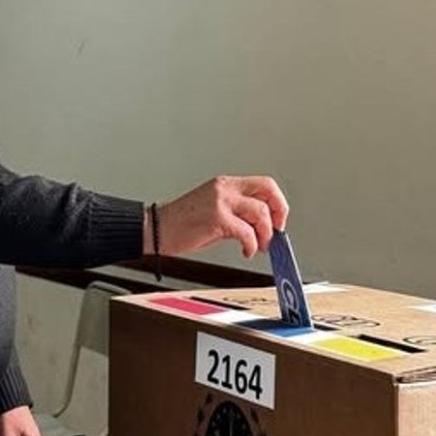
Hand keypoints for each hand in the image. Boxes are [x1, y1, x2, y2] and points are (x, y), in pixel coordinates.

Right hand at [148, 176, 288, 258]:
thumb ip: (237, 212)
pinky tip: (246, 251)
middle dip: (279, 213)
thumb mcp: (213, 209)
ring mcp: (220, 202)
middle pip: (267, 190)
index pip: (263, 184)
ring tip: (259, 246)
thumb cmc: (181, 224)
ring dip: (265, 234)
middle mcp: (224, 189)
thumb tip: (263, 226)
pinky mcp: (216, 219)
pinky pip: (247, 232)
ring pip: (260, 213)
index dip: (277, 202)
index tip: (278, 220)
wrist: (156, 230)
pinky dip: (252, 245)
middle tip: (277, 232)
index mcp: (224, 184)